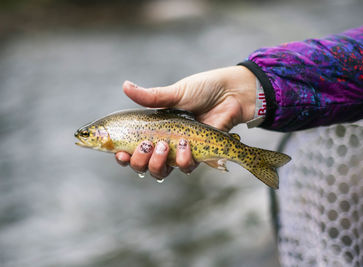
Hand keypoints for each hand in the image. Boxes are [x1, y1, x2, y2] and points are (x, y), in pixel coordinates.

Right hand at [115, 66, 256, 179]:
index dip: (122, 156)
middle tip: (146, 146)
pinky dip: (183, 160)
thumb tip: (125, 86)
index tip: (119, 152)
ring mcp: (180, 151)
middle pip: (143, 165)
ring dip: (157, 163)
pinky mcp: (198, 155)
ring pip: (161, 172)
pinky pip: (186, 168)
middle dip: (139, 161)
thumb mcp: (174, 93)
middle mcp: (164, 143)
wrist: (231, 93)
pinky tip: (186, 145)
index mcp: (154, 129)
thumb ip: (151, 97)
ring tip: (163, 146)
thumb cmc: (202, 90)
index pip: (131, 148)